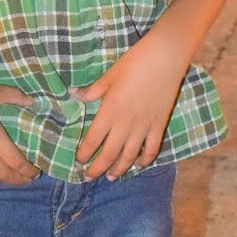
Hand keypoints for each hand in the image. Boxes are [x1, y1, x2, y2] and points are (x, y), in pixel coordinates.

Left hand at [73, 25, 191, 180]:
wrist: (164, 58)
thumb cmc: (133, 63)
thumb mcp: (108, 76)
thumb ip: (91, 91)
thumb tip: (72, 94)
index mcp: (109, 112)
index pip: (92, 141)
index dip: (84, 154)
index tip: (78, 161)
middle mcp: (125, 124)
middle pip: (109, 154)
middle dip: (97, 168)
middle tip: (89, 177)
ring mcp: (144, 127)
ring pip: (129, 157)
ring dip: (119, 169)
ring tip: (111, 177)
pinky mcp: (159, 125)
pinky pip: (151, 149)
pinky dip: (145, 160)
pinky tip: (138, 165)